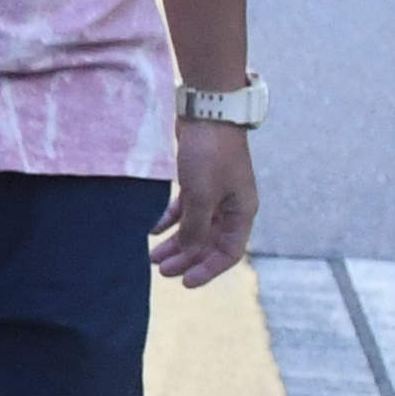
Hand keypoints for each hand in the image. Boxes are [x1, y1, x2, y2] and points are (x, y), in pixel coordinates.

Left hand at [152, 115, 259, 285]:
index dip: (207, 270)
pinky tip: (153, 231)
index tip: (184, 283)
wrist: (207, 112)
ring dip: (176, 242)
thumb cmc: (209, 155)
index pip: (229, 253)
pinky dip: (171, 220)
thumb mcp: (201, 196)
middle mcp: (232, 206)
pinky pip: (186, 208)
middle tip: (160, 269)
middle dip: (186, 259)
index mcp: (242, 213)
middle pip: (210, 243)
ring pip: (195, 227)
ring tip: (152, 256)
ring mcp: (216, 193)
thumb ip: (195, 227)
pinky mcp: (198, 180)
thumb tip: (188, 251)